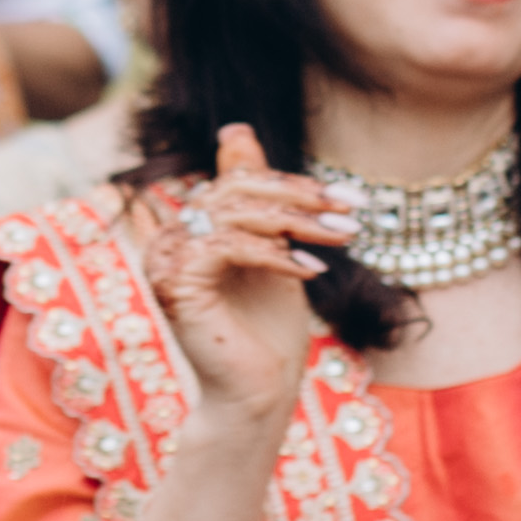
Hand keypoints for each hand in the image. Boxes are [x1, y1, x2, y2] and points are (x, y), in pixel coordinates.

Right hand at [143, 128, 338, 417]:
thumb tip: (235, 127)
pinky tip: (311, 271)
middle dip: (302, 198)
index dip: (296, 184)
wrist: (258, 394)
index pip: (242, 179)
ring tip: (342, 241)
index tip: (351, 200)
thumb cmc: (268, 330)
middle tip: (354, 213)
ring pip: (235, 212)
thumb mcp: (274, 250)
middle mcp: (170, 237)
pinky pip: (227, 245)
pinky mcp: (175, 284)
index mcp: (191, 225)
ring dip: (298, 223)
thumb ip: (258, 198)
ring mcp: (167, 260)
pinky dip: (275, 254)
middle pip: (238, 188)